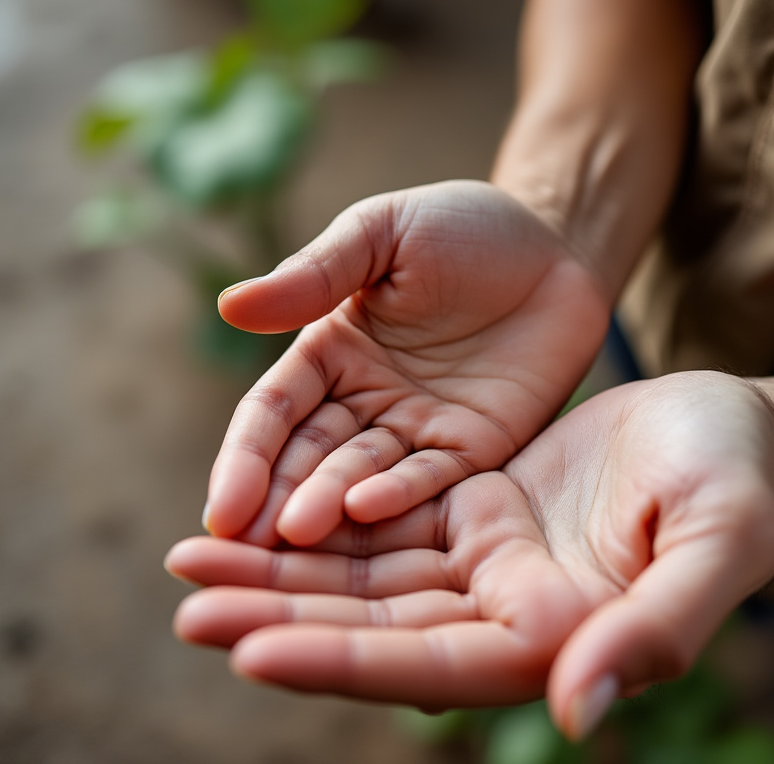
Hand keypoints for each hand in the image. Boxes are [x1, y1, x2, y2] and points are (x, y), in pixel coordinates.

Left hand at [168, 371, 773, 737]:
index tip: (252, 652)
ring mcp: (486, 564)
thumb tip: (574, 711)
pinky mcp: (476, 514)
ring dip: (283, 575)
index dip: (345, 662)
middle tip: (187, 609)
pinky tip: (261, 514)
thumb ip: (659, 628)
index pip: (433, 664)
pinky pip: (384, 523)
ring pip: (367, 579)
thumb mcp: (720, 538)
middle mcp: (508, 613)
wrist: (727, 423)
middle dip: (282, 621)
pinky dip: (322, 522)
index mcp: (560, 636)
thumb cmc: (740, 478)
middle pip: (377, 630)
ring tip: (191, 564)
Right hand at [205, 180, 608, 546]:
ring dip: (328, 506)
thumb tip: (230, 306)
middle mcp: (368, 400)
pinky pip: (435, 477)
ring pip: (364, 476)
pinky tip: (366, 511)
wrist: (554, 245)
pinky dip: (401, 494)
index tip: (219, 507)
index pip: (276, 412)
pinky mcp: (477, 446)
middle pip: (310, 457)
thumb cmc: (462, 226)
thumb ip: (316, 274)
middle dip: (275, 499)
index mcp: (332, 352)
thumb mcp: (382, 234)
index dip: (246, 457)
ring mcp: (421, 428)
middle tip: (243, 546)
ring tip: (296, 535)